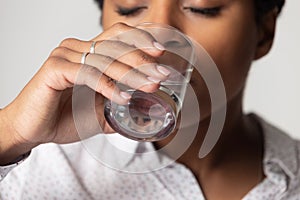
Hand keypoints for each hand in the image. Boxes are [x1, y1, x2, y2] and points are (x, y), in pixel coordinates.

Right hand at [0, 22, 168, 162]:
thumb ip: (118, 106)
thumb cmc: (63, 117)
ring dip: (131, 74)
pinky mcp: (55, 69)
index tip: (160, 51)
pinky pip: (88, 73)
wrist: (33, 129)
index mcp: (88, 53)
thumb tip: (143, 109)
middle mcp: (77, 49)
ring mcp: (65, 56)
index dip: (140, 39)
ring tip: (150, 86)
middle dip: (142, 60)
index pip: (118, 36)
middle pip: (116, 45)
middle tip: (162, 73)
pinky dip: (107, 86)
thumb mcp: (98, 111)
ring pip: (105, 59)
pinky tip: (123, 98)